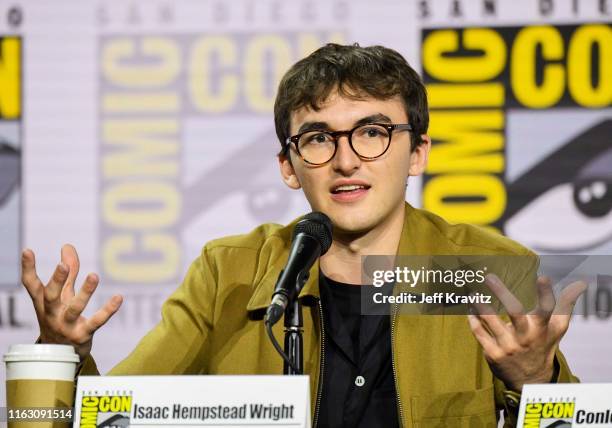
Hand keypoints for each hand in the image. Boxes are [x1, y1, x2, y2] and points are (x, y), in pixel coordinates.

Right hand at [21, 244, 122, 360]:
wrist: (62, 356)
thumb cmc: (61, 318)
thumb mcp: (63, 295)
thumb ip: (68, 271)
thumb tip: (68, 245)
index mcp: (43, 302)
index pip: (31, 284)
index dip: (28, 268)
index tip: (27, 250)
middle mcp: (51, 314)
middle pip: (50, 296)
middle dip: (57, 280)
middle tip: (61, 265)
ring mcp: (66, 326)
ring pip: (74, 308)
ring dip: (85, 292)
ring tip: (94, 275)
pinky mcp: (83, 335)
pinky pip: (96, 322)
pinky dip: (108, 310)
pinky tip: (118, 298)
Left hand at [467, 273, 585, 390]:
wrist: (530, 379)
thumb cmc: (543, 344)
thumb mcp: (557, 327)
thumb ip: (566, 304)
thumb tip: (581, 283)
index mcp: (541, 328)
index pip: (547, 309)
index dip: (546, 294)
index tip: (543, 277)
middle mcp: (525, 336)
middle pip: (515, 312)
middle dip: (502, 293)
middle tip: (489, 277)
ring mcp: (508, 346)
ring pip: (491, 322)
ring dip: (481, 306)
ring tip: (473, 293)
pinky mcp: (493, 353)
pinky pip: (480, 333)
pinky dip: (473, 320)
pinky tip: (469, 309)